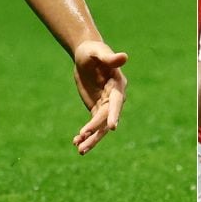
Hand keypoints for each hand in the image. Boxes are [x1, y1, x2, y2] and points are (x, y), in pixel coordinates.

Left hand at [70, 40, 127, 154]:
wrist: (85, 55)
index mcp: (118, 85)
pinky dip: (86, 134)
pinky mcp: (97, 108)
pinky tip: (76, 142)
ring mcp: (106, 105)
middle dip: (96, 131)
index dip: (114, 114)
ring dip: (91, 138)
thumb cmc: (93, 51)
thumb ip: (109, 58)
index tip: (112, 127)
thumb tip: (124, 56)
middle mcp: (115, 97)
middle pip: (107, 118)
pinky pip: (93, 124)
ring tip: (79, 150)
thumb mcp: (97, 52)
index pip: (117, 102)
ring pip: (101, 126)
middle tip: (84, 143)